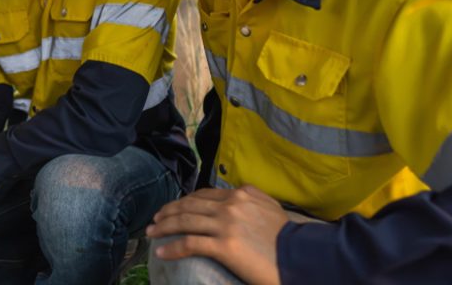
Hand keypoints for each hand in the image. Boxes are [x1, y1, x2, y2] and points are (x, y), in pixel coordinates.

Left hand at [146, 185, 287, 284]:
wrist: (301, 257)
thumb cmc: (288, 238)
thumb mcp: (270, 208)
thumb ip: (251, 200)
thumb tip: (238, 196)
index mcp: (241, 194)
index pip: (203, 194)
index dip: (184, 201)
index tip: (173, 208)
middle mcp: (230, 205)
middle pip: (189, 205)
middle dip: (168, 212)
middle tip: (155, 219)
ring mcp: (226, 224)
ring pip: (185, 221)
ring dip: (163, 227)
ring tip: (151, 233)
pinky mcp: (224, 245)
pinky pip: (189, 244)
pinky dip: (172, 247)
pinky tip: (161, 252)